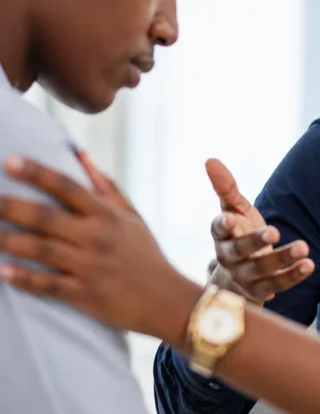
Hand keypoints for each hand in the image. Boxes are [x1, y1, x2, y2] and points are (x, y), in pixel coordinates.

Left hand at [0, 154, 201, 343]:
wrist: (166, 299)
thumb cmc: (145, 254)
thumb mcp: (132, 216)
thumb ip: (105, 187)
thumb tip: (81, 156)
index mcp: (107, 215)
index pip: (67, 187)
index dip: (37, 173)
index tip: (10, 161)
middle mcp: (97, 237)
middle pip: (45, 217)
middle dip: (10, 206)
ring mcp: (90, 266)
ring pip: (41, 249)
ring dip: (8, 240)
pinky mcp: (85, 294)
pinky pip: (47, 284)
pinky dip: (23, 277)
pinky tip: (2, 271)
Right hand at [205, 159, 313, 302]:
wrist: (238, 279)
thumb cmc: (238, 235)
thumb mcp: (234, 211)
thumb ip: (226, 188)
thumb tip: (210, 159)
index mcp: (222, 236)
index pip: (218, 230)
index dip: (223, 225)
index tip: (230, 219)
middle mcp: (230, 258)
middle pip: (240, 251)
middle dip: (255, 242)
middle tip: (274, 231)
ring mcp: (245, 277)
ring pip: (262, 270)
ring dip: (282, 258)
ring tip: (304, 247)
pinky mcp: (261, 291)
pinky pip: (278, 285)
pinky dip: (293, 275)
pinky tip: (309, 265)